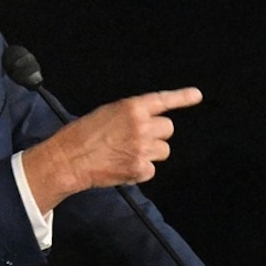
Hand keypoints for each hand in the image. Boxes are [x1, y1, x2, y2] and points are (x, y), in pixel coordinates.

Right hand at [17, 88, 200, 210]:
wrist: (68, 159)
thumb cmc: (81, 135)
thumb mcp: (106, 114)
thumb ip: (130, 116)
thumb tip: (146, 123)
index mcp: (131, 108)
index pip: (162, 100)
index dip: (182, 98)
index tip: (197, 95)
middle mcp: (141, 126)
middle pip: (168, 130)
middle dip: (158, 134)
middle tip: (139, 139)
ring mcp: (143, 149)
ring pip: (164, 150)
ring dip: (152, 152)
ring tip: (128, 153)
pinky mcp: (140, 169)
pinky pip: (152, 169)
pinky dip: (141, 170)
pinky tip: (124, 167)